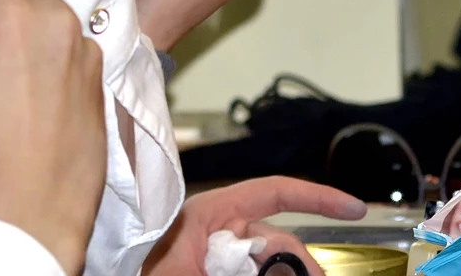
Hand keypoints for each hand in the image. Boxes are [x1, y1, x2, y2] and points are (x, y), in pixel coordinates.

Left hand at [141, 176, 365, 274]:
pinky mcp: (217, 271)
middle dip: (301, 265)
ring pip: (268, 266)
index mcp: (209, 214)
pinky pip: (253, 274)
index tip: (356, 209)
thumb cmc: (128, 269)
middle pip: (278, 243)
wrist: (103, 272)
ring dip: (285, 274)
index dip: (317, 198)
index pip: (273, 192)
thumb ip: (232, 269)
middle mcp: (218, 234)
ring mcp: (219, 259)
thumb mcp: (180, 269)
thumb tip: (286, 267)